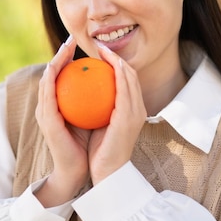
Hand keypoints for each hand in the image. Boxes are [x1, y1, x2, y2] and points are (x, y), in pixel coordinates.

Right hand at [34, 36, 90, 206]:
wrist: (83, 170)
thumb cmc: (92, 144)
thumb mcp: (97, 117)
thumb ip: (99, 100)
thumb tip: (113, 79)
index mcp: (61, 105)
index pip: (64, 76)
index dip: (69, 57)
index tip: (79, 43)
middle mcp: (49, 107)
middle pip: (53, 73)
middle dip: (60, 53)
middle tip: (71, 38)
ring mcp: (45, 114)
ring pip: (47, 80)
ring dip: (55, 61)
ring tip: (65, 46)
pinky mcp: (47, 122)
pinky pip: (49, 95)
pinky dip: (53, 79)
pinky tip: (61, 67)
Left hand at [88, 44, 146, 184]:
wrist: (106, 174)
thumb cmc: (99, 151)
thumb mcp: (100, 125)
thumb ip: (97, 108)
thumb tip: (83, 91)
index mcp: (133, 111)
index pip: (127, 81)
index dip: (116, 63)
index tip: (100, 53)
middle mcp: (138, 109)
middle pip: (130, 74)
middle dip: (117, 56)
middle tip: (99, 46)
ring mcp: (135, 113)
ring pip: (129, 78)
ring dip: (116, 60)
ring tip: (100, 50)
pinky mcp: (128, 118)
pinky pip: (122, 89)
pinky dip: (115, 74)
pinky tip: (101, 66)